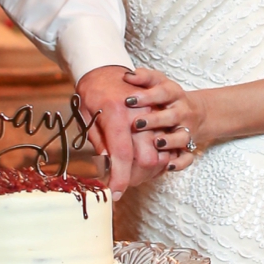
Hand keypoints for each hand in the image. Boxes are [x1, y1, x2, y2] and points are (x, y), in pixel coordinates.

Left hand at [76, 66, 174, 196]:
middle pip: (148, 157)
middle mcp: (143, 113)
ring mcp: (158, 114)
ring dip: (151, 170)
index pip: (123, 153)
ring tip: (134, 175)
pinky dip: (169, 161)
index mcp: (118, 112)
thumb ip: (97, 139)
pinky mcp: (169, 117)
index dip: (120, 178)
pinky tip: (154, 166)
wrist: (108, 69)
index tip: (114, 194)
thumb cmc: (93, 92)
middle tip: (122, 183)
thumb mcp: (86, 113)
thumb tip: (104, 164)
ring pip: (163, 153)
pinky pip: (178, 147)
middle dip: (136, 177)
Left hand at [119, 65, 208, 163]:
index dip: (147, 97)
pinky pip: (188, 157)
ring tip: (155, 143)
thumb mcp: (159, 82)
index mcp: (174, 94)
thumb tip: (126, 76)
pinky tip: (168, 165)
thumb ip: (144, 78)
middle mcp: (183, 112)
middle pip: (172, 116)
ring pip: (182, 137)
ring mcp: (187, 130)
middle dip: (155, 120)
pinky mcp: (189, 147)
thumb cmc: (168, 96)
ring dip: (170, 141)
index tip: (128, 100)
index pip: (163, 93)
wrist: (195, 112)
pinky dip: (180, 163)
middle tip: (136, 123)